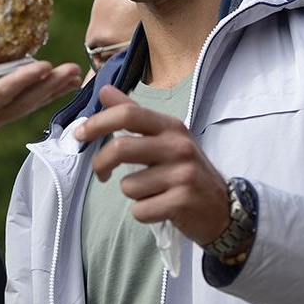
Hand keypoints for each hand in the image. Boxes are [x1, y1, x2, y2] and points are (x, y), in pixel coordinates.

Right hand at [0, 60, 81, 184]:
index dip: (17, 83)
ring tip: (75, 75)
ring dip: (51, 90)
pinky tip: (58, 85)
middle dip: (46, 86)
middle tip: (73, 70)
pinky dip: (42, 95)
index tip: (42, 69)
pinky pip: (21, 107)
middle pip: (18, 102)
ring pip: (24, 105)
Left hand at [74, 85, 230, 244]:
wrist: (223, 209)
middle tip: (101, 173)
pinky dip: (144, 213)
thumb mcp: (166, 138)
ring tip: (153, 193)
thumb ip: (134, 115)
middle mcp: (179, 147)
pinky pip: (140, 210)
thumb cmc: (187, 171)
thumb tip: (104, 90)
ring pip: (128, 186)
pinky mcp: (182, 202)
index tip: (80, 134)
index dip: (98, 122)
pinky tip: (161, 208)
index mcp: (172, 127)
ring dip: (133, 193)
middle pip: (122, 148)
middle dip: (101, 163)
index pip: (130, 114)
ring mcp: (183, 175)